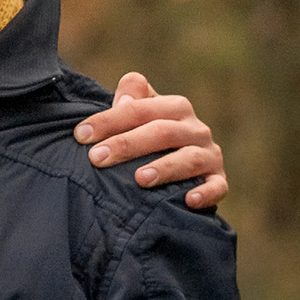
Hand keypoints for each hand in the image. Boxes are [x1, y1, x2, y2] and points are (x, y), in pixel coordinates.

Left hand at [73, 71, 227, 210]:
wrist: (184, 169)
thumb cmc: (148, 139)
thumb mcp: (138, 116)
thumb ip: (130, 99)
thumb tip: (124, 100)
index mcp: (174, 107)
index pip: (140, 109)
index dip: (109, 120)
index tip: (80, 135)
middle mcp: (195, 128)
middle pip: (162, 131)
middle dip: (127, 144)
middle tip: (97, 158)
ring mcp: (209, 155)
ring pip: (189, 158)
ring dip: (165, 168)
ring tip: (139, 179)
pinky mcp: (218, 180)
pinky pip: (216, 186)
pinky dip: (205, 193)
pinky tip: (188, 200)